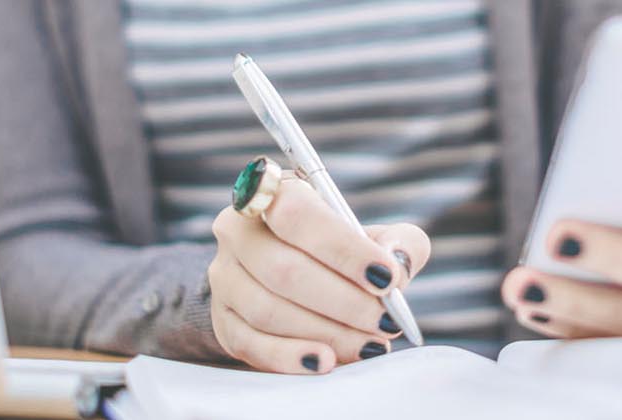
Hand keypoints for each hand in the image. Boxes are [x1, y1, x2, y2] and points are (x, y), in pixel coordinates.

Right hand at [208, 177, 430, 373]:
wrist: (301, 283)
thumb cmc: (342, 255)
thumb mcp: (375, 239)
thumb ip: (399, 243)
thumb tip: (398, 264)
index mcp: (273, 194)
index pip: (298, 215)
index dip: (343, 249)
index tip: (386, 278)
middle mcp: (237, 231)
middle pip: (283, 269)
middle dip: (344, 301)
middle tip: (385, 322)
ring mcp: (224, 278)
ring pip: (268, 310)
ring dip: (326, 333)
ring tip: (368, 344)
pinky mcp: (222, 321)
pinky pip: (251, 344)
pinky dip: (290, 357)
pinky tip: (324, 362)